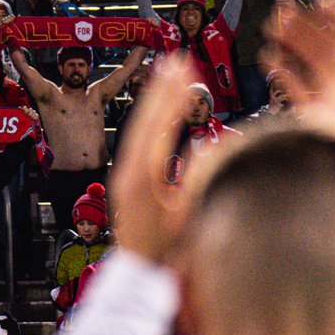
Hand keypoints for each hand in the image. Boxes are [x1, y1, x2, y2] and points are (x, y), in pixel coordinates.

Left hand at [107, 54, 200, 265]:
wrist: (139, 276)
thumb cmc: (167, 254)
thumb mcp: (189, 215)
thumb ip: (198, 179)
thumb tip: (209, 143)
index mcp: (144, 176)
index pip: (159, 126)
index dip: (173, 97)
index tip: (184, 71)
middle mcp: (129, 171)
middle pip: (145, 120)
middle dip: (161, 88)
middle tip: (174, 59)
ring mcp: (124, 175)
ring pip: (137, 128)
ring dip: (154, 99)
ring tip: (166, 74)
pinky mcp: (126, 181)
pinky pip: (136, 141)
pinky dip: (150, 120)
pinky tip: (160, 110)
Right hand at [269, 0, 334, 158]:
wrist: (327, 193)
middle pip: (334, 49)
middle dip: (308, 25)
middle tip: (286, 9)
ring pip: (313, 67)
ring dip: (292, 44)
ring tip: (272, 29)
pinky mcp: (315, 123)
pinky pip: (300, 91)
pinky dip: (285, 72)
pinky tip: (270, 60)